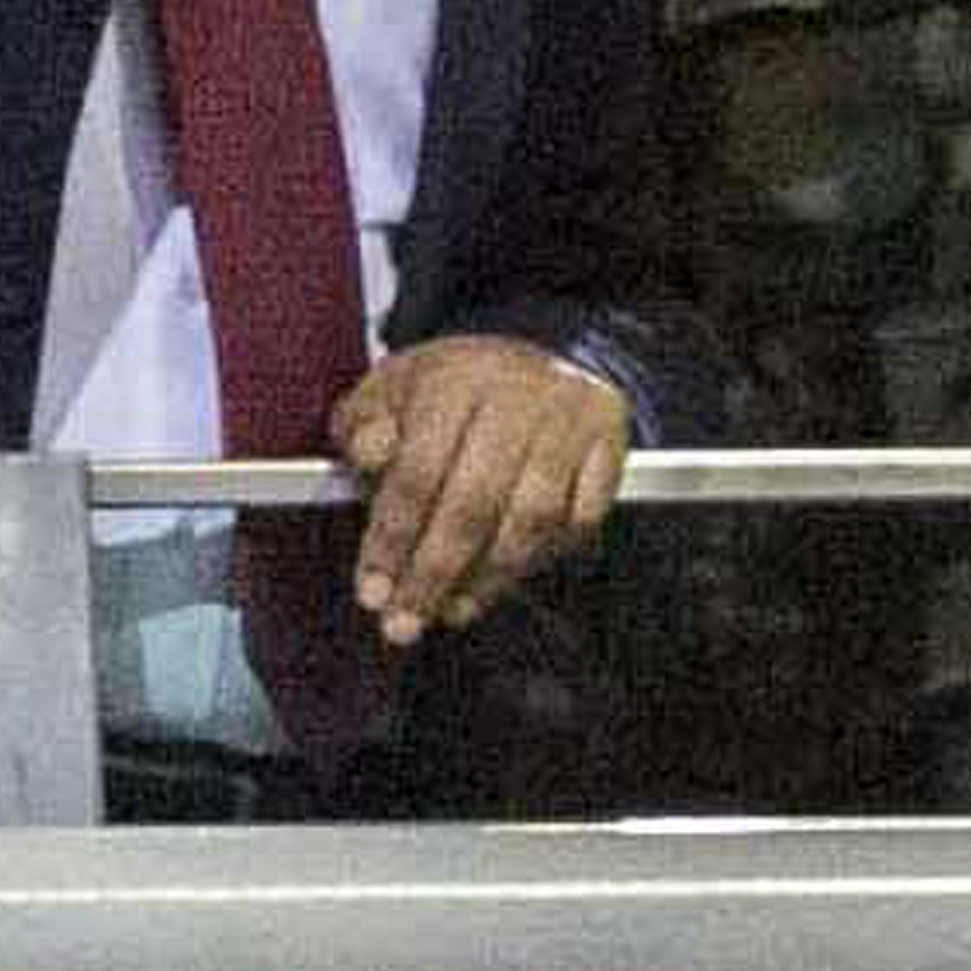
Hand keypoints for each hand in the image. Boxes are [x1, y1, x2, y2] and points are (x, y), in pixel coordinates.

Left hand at [328, 334, 628, 640]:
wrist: (541, 348)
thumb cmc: (454, 385)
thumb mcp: (390, 388)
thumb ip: (362, 425)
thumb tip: (370, 454)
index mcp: (453, 378)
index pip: (417, 471)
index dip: (392, 540)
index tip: (373, 592)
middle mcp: (516, 395)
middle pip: (473, 503)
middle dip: (433, 574)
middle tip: (405, 622)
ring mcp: (568, 419)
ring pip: (530, 520)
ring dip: (488, 579)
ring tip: (452, 610)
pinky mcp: (608, 441)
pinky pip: (581, 519)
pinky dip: (545, 557)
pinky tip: (507, 578)